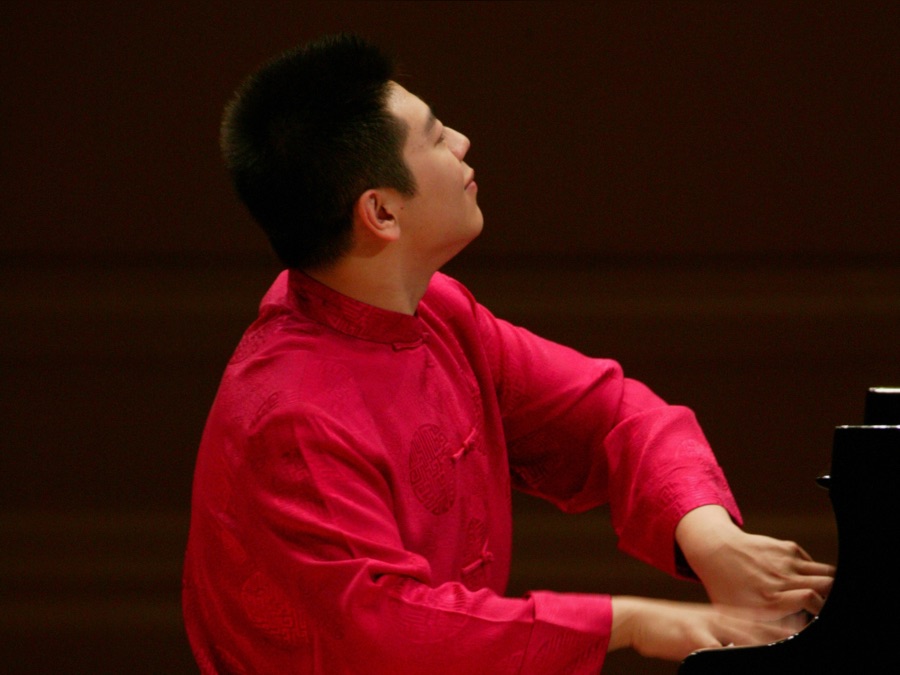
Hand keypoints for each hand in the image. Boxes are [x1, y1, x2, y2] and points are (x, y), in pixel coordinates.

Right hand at [609, 596, 804, 661]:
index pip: (763, 622)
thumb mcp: (703, 627)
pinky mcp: (695, 638)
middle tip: (808, 647)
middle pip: (762, 631)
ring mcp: (710, 627)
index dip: (787, 629)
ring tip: (786, 652)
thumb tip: (749, 644)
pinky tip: (736, 661)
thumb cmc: (672, 628)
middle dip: (785, 640)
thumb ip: (726, 634)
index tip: (805, 634)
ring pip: (747, 639)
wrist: (640, 618)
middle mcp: (722, 618)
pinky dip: (731, 657)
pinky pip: (719, 652)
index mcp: (726, 616)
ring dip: (766, 648)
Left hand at [675, 505, 834, 617]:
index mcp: (770, 599)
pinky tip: (800, 580)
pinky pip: (812, 563)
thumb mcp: (740, 615)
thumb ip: (765, 629)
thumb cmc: (727, 587)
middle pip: (827, 584)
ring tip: (820, 596)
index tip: (819, 618)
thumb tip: (783, 641)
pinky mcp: (788, 548)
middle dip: (830, 599)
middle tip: (822, 608)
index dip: (821, 609)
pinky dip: (813, 573)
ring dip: (828, 585)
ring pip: (826, 572)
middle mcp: (781, 578)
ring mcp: (786, 561)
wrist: (716, 552)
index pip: (811, 599)